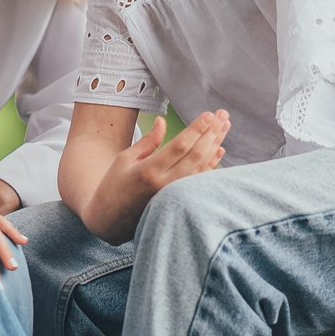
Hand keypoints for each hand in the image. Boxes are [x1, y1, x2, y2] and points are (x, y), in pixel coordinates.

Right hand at [84, 111, 227, 242]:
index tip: (209, 114)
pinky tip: (219, 150)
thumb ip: (147, 142)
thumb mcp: (124, 159)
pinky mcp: (178, 201)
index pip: (180, 146)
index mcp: (148, 170)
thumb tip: (162, 121)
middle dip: (211, 133)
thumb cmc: (114, 186)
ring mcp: (174, 195)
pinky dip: (211, 165)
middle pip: (196, 155)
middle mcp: (164, 184)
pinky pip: (200, 181)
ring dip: (215, 145)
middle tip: (222, 115)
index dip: (196, 130)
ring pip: (202, 167)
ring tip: (225, 126)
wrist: (109, 220)